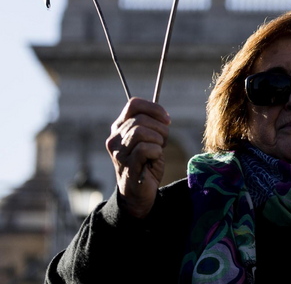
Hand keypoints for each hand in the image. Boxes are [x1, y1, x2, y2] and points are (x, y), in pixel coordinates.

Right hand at [106, 98, 170, 218]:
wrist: (139, 193)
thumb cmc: (146, 163)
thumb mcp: (149, 139)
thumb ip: (151, 125)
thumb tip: (163, 116)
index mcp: (119, 128)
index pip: (134, 104)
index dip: (154, 108)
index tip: (167, 119)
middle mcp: (115, 138)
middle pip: (141, 119)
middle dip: (160, 128)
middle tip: (163, 140)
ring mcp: (119, 153)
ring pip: (140, 132)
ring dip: (158, 139)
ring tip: (159, 149)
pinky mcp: (126, 166)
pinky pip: (144, 149)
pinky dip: (156, 151)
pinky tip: (155, 158)